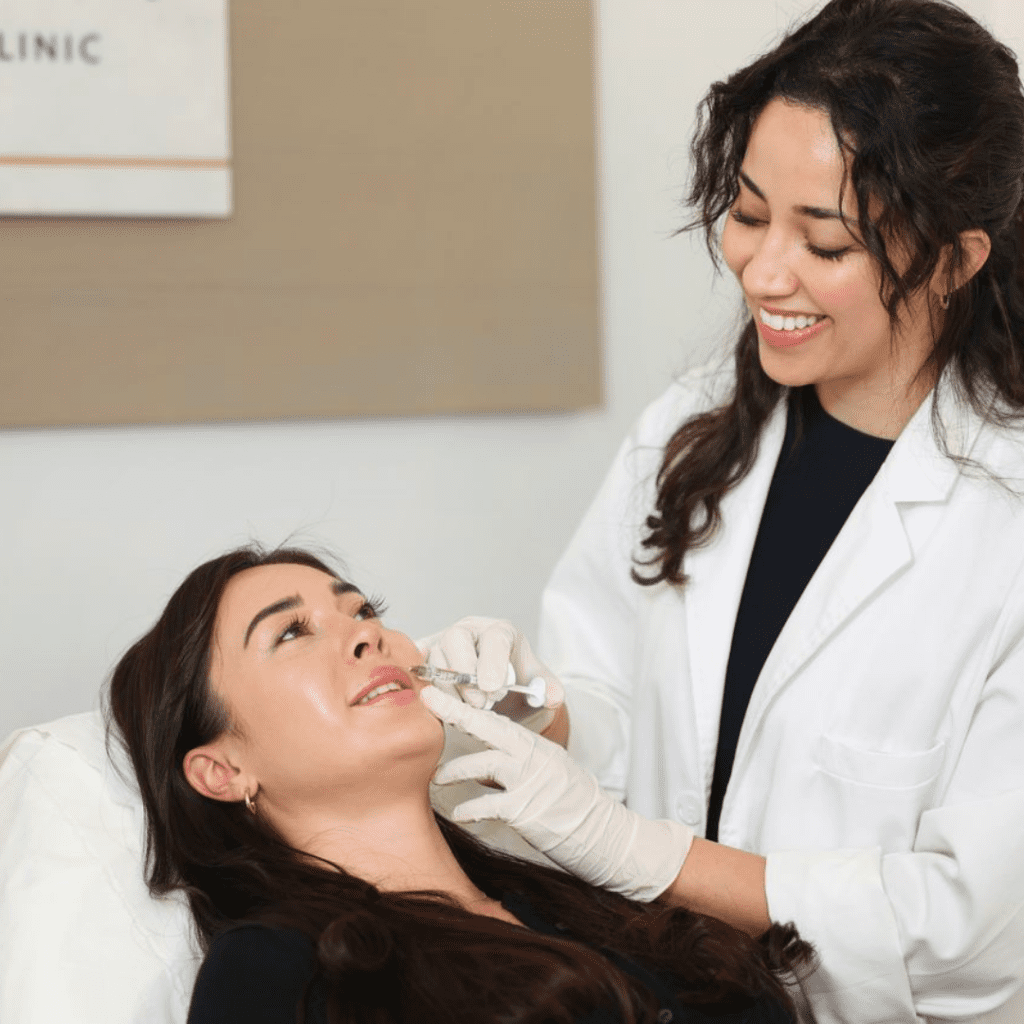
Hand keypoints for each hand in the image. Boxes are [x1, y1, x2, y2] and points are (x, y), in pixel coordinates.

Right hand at [417, 617, 563, 730]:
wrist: (496, 683)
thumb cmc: (514, 678)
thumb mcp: (537, 682)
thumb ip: (549, 689)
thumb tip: (552, 696)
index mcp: (500, 631)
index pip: (494, 638)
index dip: (492, 663)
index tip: (494, 688)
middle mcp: (468, 630)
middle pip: (455, 639)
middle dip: (466, 675)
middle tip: (482, 703)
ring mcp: (442, 642)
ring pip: (434, 659)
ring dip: (449, 689)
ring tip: (470, 708)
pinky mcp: (425, 659)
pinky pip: (416, 668)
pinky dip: (425, 687)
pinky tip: (441, 705)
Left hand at [420, 685, 691, 900]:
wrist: (608, 837)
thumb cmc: (577, 808)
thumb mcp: (552, 772)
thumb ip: (522, 762)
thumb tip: (487, 758)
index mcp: (537, 747)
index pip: (497, 720)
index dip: (467, 705)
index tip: (441, 693)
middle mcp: (534, 757)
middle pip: (489, 726)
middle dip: (457, 711)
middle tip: (429, 699)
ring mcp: (531, 782)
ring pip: (485, 763)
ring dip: (456, 769)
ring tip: (437, 778)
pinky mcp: (528, 811)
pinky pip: (489, 805)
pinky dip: (471, 809)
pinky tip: (461, 814)